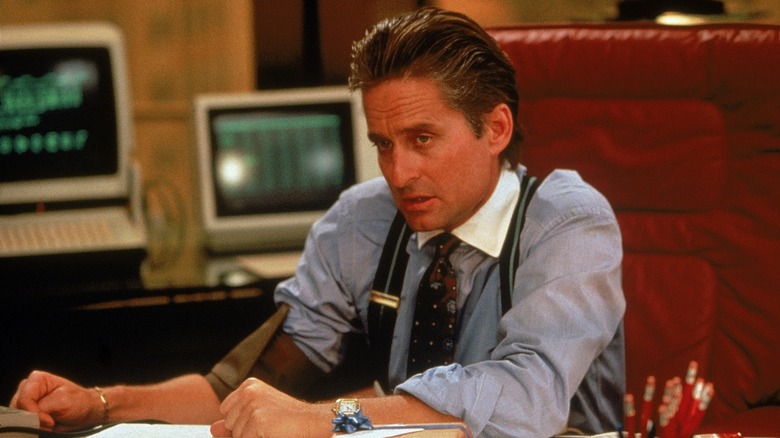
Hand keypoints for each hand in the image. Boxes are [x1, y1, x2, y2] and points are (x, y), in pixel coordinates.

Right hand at [10, 370, 102, 430]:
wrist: (86, 410)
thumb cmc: (79, 401)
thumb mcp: (63, 402)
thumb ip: (43, 409)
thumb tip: (31, 421)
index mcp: (36, 380)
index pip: (24, 400)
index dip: (35, 414)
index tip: (50, 421)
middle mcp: (28, 389)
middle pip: (18, 410)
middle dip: (33, 420)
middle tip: (51, 423)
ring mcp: (26, 402)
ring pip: (19, 419)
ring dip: (34, 424)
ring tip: (50, 422)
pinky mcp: (27, 414)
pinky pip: (23, 424)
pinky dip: (33, 428)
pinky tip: (46, 425)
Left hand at [210, 378, 329, 437]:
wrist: (313, 422)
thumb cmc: (287, 421)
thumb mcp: (257, 418)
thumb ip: (232, 424)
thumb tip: (213, 428)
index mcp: (248, 385)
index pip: (225, 411)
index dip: (241, 422)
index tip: (262, 419)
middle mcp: (248, 391)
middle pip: (229, 424)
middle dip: (244, 431)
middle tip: (269, 425)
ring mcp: (252, 405)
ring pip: (237, 435)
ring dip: (253, 437)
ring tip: (272, 429)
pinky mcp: (257, 419)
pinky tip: (274, 433)